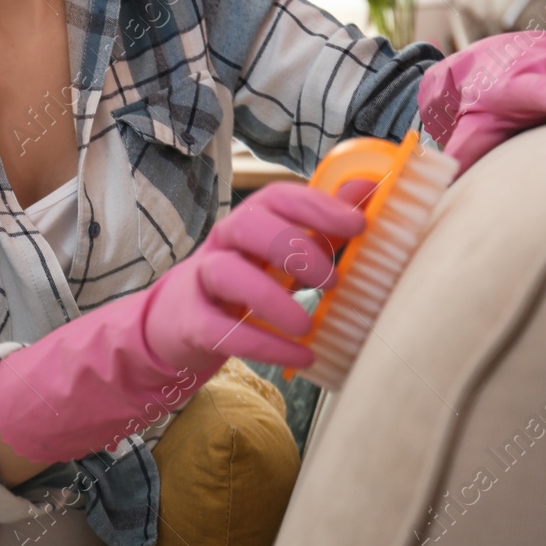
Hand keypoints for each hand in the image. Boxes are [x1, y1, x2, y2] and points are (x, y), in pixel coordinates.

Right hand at [140, 181, 368, 371]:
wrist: (179, 322)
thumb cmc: (244, 281)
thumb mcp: (282, 253)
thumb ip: (322, 226)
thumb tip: (365, 188)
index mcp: (250, 220)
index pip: (278, 197)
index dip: (316, 206)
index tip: (357, 225)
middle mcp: (223, 243)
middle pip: (247, 224)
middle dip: (294, 248)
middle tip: (331, 281)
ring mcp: (202, 281)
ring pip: (226, 272)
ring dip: (271, 297)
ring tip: (307, 324)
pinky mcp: (192, 323)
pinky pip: (222, 330)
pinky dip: (264, 345)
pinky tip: (301, 356)